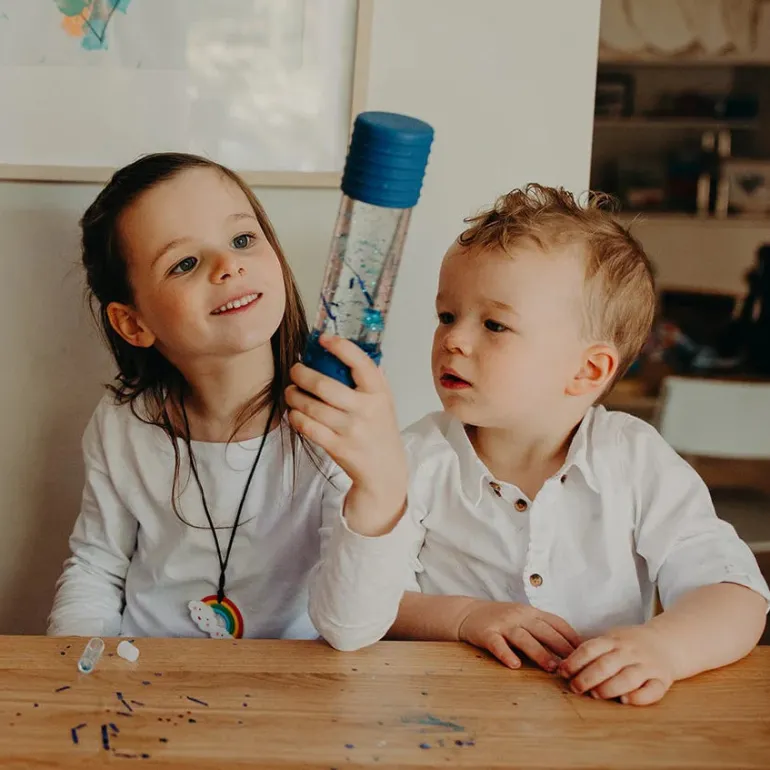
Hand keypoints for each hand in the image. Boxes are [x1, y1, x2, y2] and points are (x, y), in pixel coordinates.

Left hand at [286, 335, 406, 535]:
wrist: (385, 471)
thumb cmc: (380, 430)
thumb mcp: (384, 401)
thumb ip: (372, 378)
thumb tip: (349, 351)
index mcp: (379, 393)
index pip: (361, 363)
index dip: (340, 347)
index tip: (323, 339)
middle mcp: (366, 410)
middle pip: (324, 386)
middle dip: (302, 374)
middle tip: (295, 370)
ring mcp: (351, 430)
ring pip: (311, 407)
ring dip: (294, 396)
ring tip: (290, 391)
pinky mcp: (337, 447)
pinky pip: (308, 427)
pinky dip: (296, 417)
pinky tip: (294, 412)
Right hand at [458, 600, 580, 671]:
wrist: (467, 613)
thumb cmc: (501, 620)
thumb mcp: (524, 619)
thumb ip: (543, 630)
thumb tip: (572, 650)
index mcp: (531, 612)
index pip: (557, 623)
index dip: (572, 637)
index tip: (587, 654)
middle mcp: (519, 616)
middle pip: (544, 631)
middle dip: (561, 647)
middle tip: (575, 665)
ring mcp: (502, 624)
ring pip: (524, 638)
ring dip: (539, 653)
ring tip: (552, 668)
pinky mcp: (486, 633)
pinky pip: (497, 644)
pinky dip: (506, 654)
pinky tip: (514, 665)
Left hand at [559, 625, 675, 705]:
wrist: (667, 642)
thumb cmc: (630, 644)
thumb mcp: (611, 639)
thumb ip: (592, 651)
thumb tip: (564, 667)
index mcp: (614, 640)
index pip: (590, 649)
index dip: (574, 662)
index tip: (562, 672)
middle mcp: (630, 652)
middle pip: (606, 665)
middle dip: (587, 678)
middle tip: (575, 687)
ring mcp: (647, 666)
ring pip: (628, 678)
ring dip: (609, 688)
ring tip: (595, 695)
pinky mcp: (663, 680)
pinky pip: (653, 690)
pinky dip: (639, 697)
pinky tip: (625, 700)